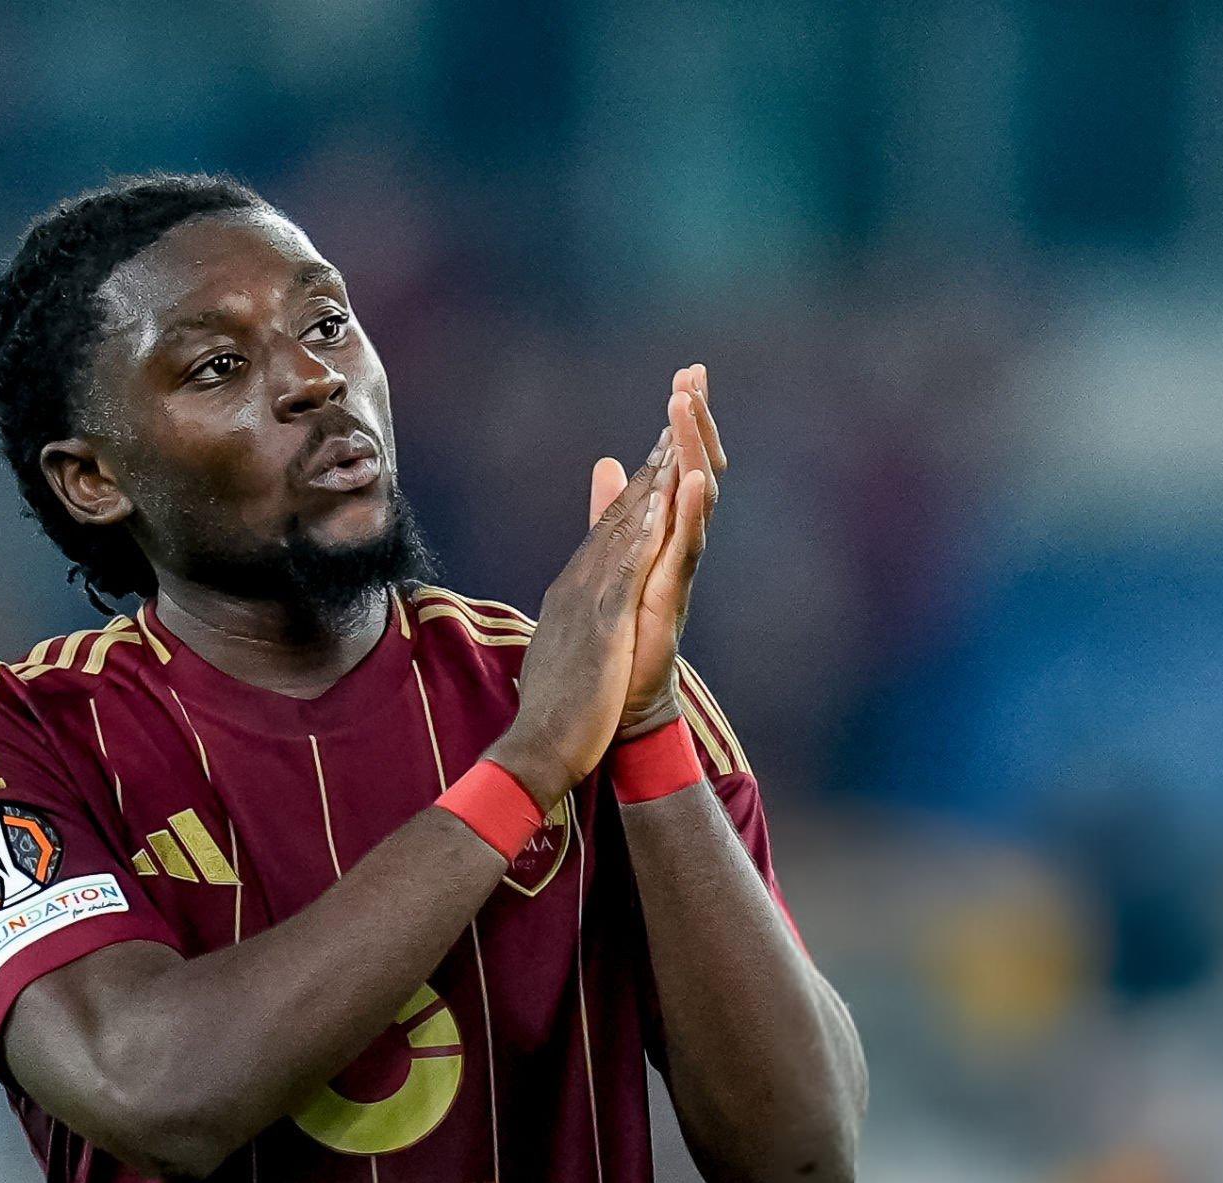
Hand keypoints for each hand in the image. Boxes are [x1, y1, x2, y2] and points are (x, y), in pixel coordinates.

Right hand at [485, 430, 672, 808]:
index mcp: (580, 585)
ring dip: (655, 471)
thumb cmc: (560, 703)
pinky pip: (628, 566)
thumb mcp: (578, 643)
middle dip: (659, 449)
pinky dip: (647, 529)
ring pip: (628, 523)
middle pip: (627, 505)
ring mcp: (588, 597)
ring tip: (679, 423)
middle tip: (686, 393)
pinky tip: (665, 497)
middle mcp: (582, 579)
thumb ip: (585, 606)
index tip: (673, 430)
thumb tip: (590, 585)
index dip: (648, 472)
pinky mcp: (600, 623)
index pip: (620, 519)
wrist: (536, 750)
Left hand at [589, 363, 726, 738]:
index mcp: (659, 533)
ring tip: (686, 407)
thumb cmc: (620, 637)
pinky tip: (694, 478)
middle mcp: (675, 546)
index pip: (676, 465)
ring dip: (691, 451)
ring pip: (694, 500)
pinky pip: (686, 549)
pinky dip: (692, 512)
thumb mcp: (611, 558)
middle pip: (694, 471)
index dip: (681, 422)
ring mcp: (676, 570)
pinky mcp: (670, 599)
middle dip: (694, 423)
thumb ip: (614, 512)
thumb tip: (609, 463)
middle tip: (693, 374)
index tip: (687, 371)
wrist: (619, 704)